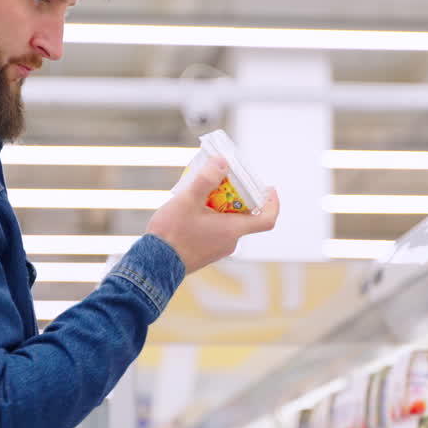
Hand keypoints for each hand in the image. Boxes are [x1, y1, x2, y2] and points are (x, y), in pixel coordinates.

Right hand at [147, 156, 279, 273]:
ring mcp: (217, 249)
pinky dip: (210, 218)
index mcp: (232, 230)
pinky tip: (190, 210)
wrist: (154, 265)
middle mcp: (230, 242)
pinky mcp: (206, 253)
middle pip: (243, 215)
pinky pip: (215, 231)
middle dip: (235, 196)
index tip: (269, 189)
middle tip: (222, 179)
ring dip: (219, 206)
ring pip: (227, 223)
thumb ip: (206, 180)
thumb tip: (222, 162)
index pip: (266, 219)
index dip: (273, 203)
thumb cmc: (172, 234)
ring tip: (200, 192)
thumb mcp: (187, 200)